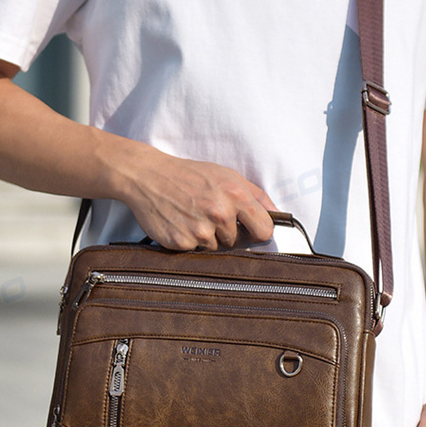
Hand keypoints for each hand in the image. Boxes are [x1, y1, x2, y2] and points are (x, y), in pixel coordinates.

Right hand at [120, 145, 276, 250]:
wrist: (148, 176)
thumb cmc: (189, 174)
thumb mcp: (227, 175)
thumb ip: (256, 195)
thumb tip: (277, 214)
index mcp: (235, 195)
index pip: (264, 230)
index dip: (259, 232)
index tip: (252, 230)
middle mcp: (219, 213)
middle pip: (238, 242)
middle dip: (228, 232)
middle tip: (210, 214)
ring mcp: (199, 230)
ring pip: (216, 248)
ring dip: (208, 238)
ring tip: (193, 216)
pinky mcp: (181, 242)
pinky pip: (195, 251)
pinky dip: (189, 241)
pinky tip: (181, 223)